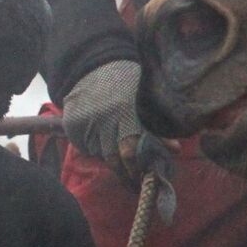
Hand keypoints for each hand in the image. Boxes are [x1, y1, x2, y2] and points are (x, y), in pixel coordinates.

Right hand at [63, 60, 176, 182]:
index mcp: (123, 111)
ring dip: (108, 154)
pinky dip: (93, 146)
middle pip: (111, 158)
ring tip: (115, 146)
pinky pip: (84, 146)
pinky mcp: (71, 125)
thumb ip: (155, 128)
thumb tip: (176, 150)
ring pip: (98, 153)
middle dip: (122, 172)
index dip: (134, 169)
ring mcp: (83, 122)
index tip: (140, 180)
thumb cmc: (125, 82)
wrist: (92, 65)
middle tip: (131, 181)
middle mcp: (101, 119)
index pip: (129, 151)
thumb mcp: (143, 102)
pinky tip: (100, 135)